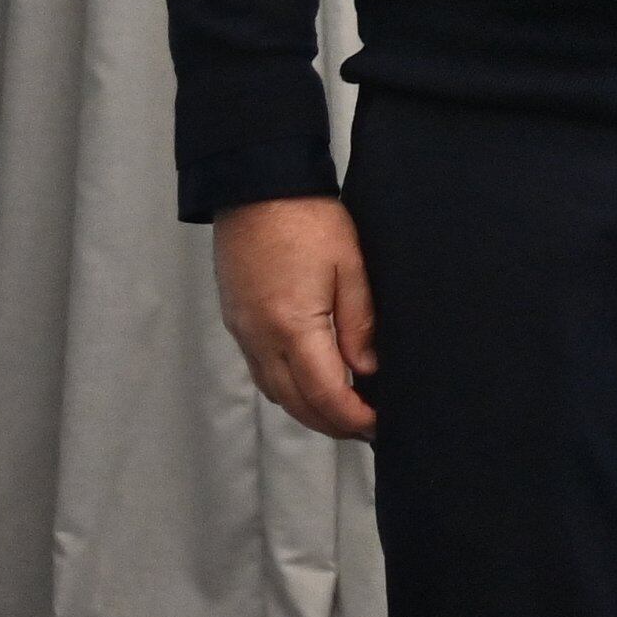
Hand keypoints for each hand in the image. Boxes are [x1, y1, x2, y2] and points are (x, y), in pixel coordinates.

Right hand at [214, 196, 377, 439]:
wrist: (255, 187)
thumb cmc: (306, 219)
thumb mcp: (350, 267)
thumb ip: (360, 323)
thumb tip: (369, 369)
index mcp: (292, 326)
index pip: (325, 393)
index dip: (353, 417)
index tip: (379, 426)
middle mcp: (260, 337)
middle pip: (296, 403)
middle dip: (333, 423)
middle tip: (368, 429)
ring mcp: (243, 331)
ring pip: (275, 392)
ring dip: (309, 410)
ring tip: (345, 414)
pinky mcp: (237, 321)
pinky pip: (262, 371)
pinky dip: (288, 389)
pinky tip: (311, 385)